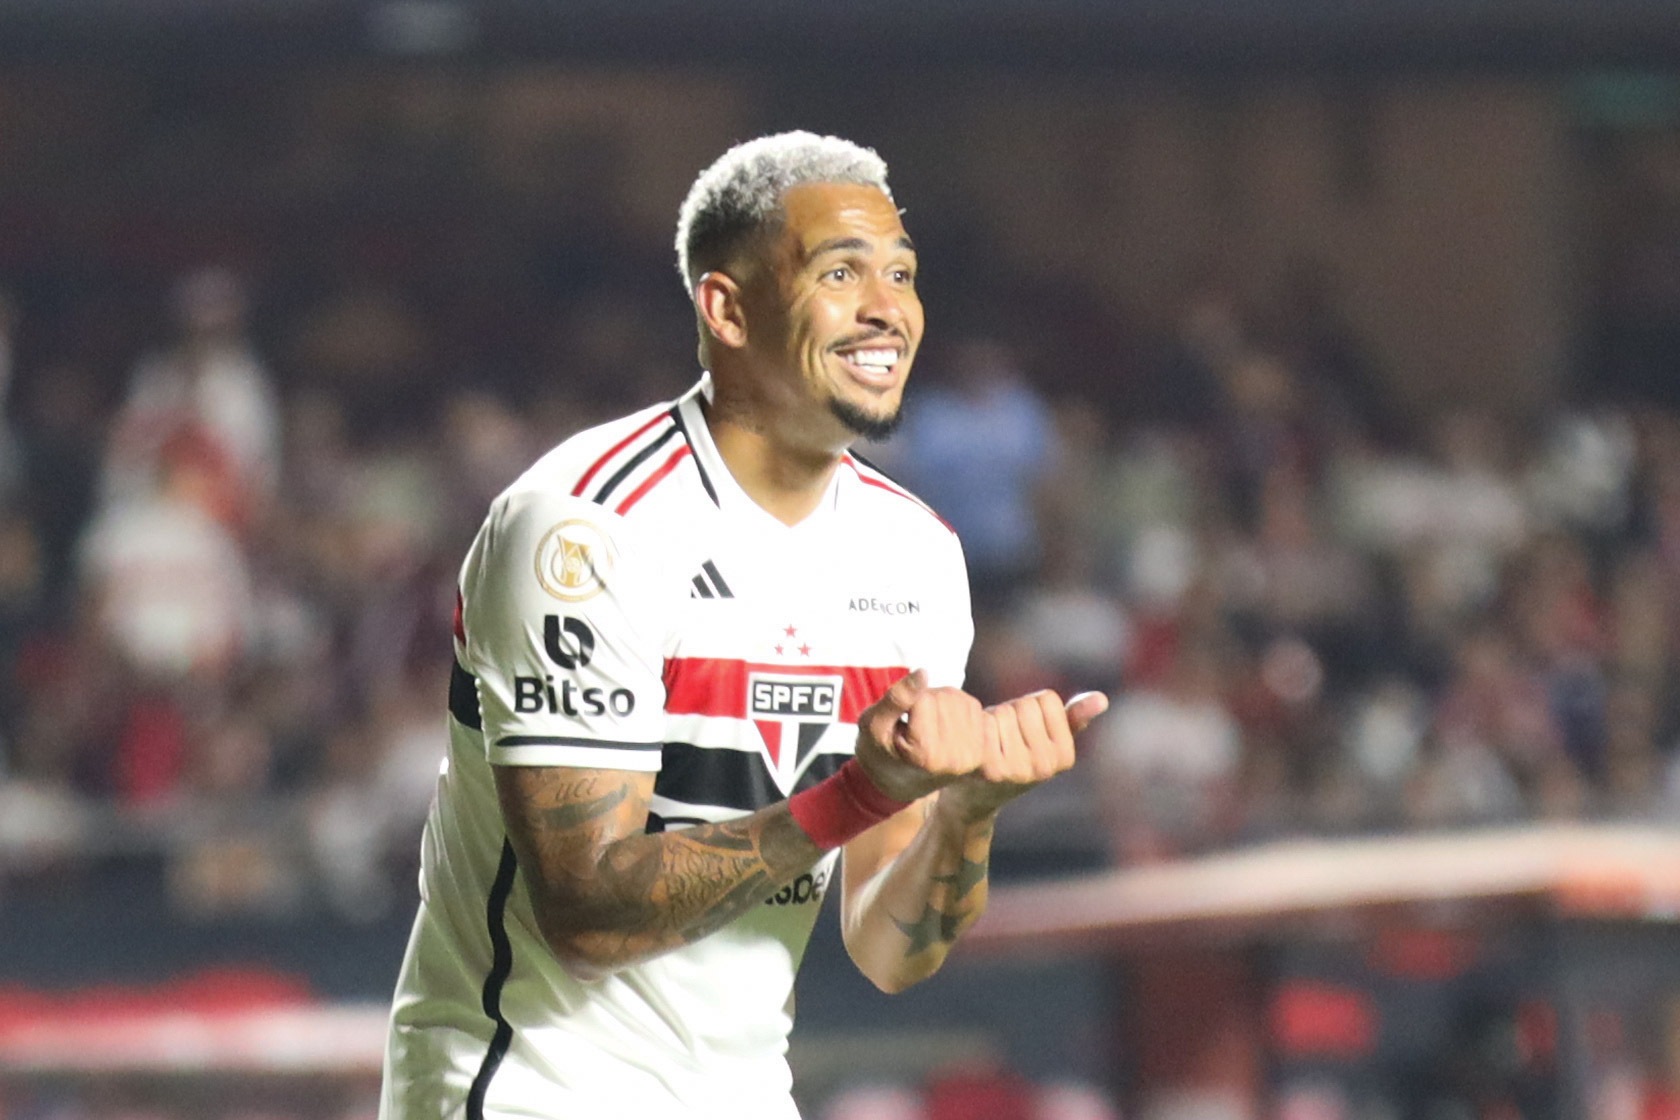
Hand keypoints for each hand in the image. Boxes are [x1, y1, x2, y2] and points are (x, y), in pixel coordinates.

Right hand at [853, 669, 990, 803]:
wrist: (898, 783)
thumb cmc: (879, 752)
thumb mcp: (874, 725)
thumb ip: (897, 698)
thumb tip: (924, 672)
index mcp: (926, 756)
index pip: (922, 698)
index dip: (904, 703)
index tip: (897, 729)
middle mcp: (954, 759)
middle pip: (942, 697)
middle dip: (923, 702)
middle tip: (911, 728)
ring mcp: (972, 754)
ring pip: (956, 698)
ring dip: (939, 703)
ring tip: (924, 728)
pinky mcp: (982, 747)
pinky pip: (970, 704)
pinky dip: (954, 708)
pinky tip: (940, 727)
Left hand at [940, 689, 1109, 821]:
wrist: (975, 792)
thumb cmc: (1013, 753)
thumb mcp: (1047, 737)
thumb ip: (1074, 717)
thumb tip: (1102, 699)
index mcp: (1065, 757)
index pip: (1048, 699)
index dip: (1031, 707)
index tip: (1024, 730)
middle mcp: (1046, 767)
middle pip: (1026, 704)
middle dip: (1011, 712)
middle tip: (1003, 738)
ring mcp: (1020, 771)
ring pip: (1005, 712)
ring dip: (992, 719)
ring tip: (991, 743)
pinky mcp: (992, 770)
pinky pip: (985, 724)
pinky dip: (977, 727)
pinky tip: (976, 746)